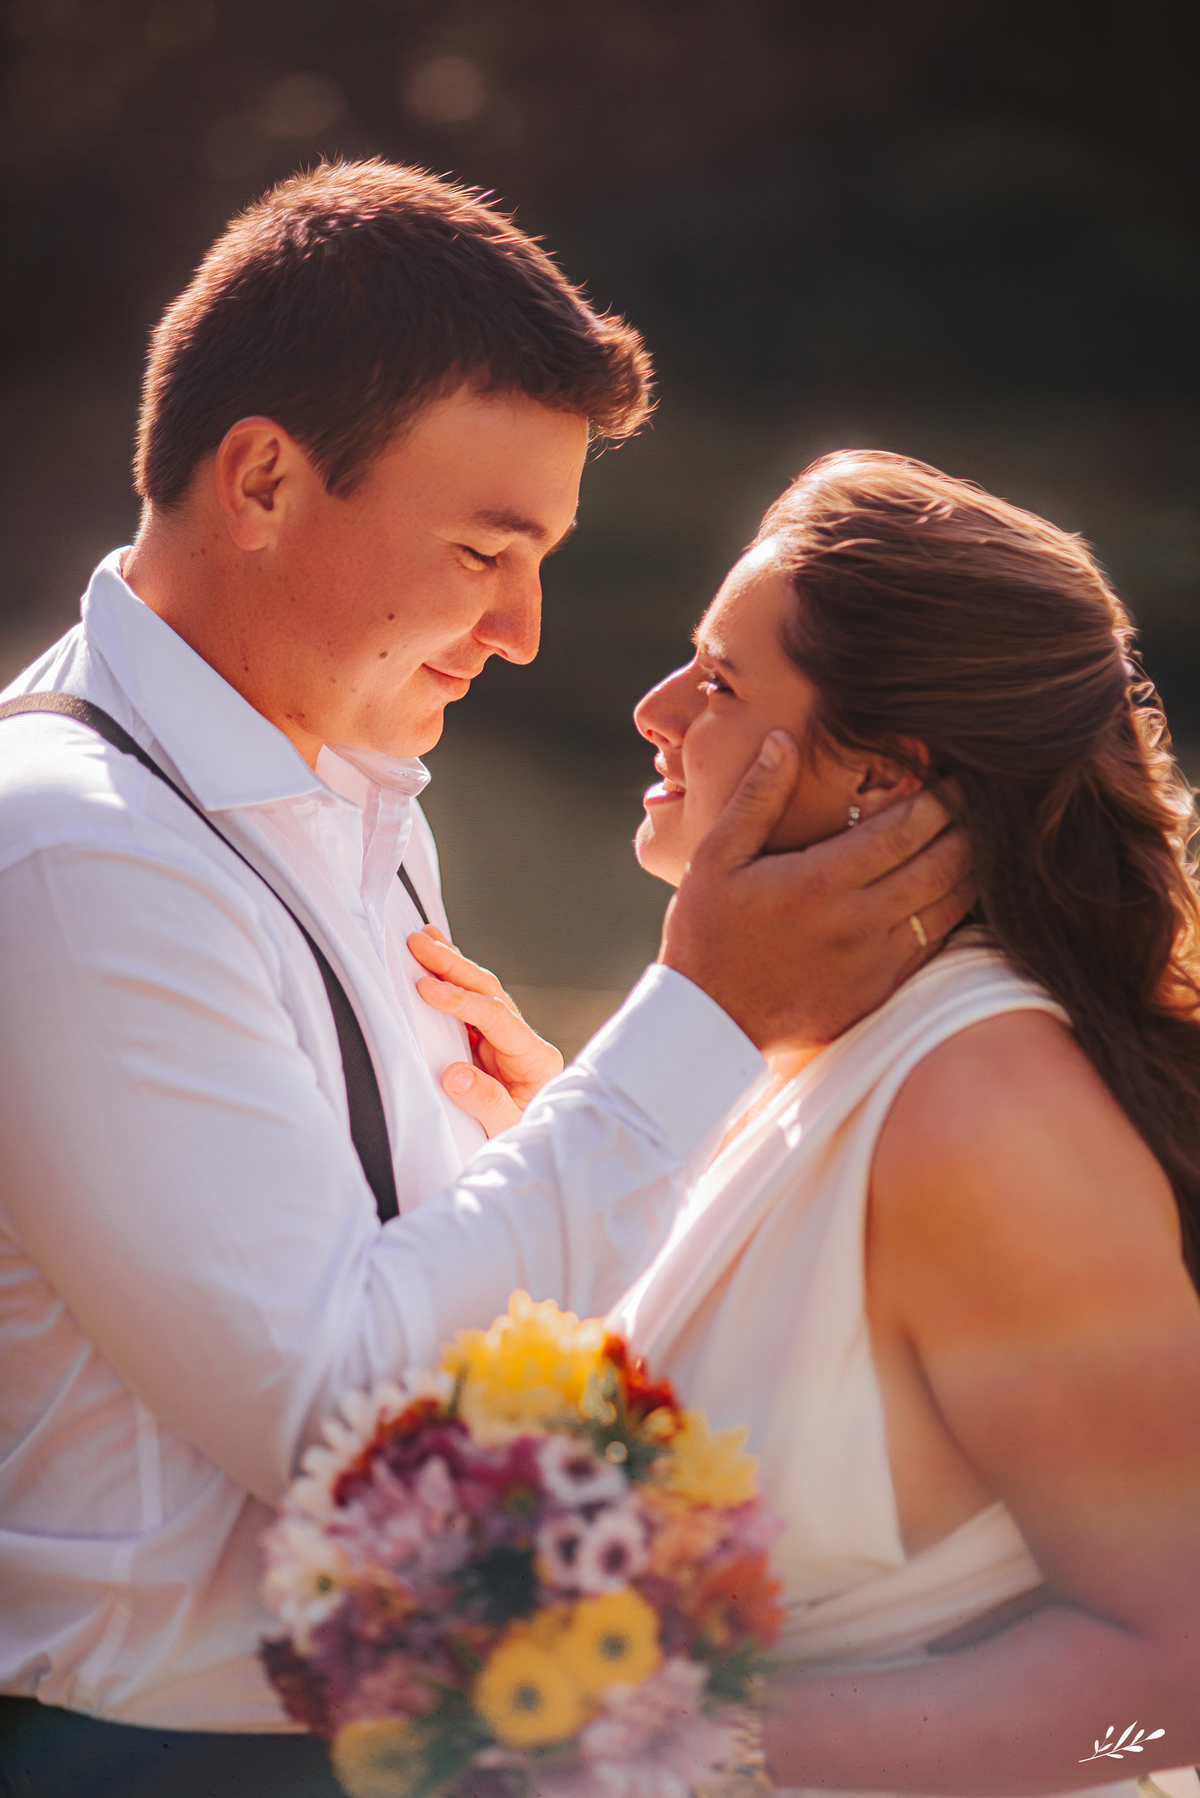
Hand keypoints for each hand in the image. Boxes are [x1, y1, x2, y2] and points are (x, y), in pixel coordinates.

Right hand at [407, 928, 564, 1136]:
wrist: (526, 1153)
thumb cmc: (520, 1139)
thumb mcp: (505, 1131)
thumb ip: (486, 1104)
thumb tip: (454, 1073)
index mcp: (535, 1059)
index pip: (497, 1018)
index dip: (460, 1001)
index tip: (427, 990)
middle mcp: (522, 1043)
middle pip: (490, 993)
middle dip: (453, 966)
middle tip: (419, 945)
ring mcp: (505, 1041)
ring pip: (479, 992)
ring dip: (451, 965)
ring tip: (423, 940)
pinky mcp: (487, 1045)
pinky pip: (468, 1007)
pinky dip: (450, 982)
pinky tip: (435, 960)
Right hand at [660, 730, 972, 1053]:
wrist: (709, 1021)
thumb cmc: (706, 931)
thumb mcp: (716, 857)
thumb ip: (756, 796)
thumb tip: (785, 738)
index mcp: (819, 881)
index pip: (905, 829)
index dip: (940, 798)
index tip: (958, 775)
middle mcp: (857, 921)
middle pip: (941, 863)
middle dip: (969, 826)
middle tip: (984, 800)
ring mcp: (874, 960)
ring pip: (949, 906)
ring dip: (972, 869)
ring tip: (981, 839)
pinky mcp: (880, 988)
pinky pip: (935, 944)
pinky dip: (955, 912)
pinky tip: (958, 890)